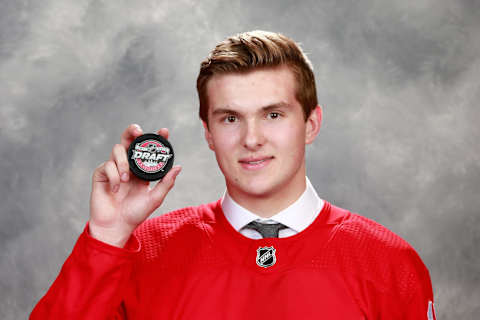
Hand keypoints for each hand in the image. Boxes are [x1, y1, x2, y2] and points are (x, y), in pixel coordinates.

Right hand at [88, 124, 180, 246]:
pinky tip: (117, 189)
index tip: (164, 131)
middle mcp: (128, 166)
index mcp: (141, 170)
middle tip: (138, 131)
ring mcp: (113, 168)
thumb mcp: (155, 198)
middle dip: (132, 131)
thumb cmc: (135, 214)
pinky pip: (107, 165)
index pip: (148, 150)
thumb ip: (166, 183)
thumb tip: (178, 167)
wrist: (116, 226)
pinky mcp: (101, 174)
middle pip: (129, 140)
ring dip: (123, 162)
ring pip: (117, 149)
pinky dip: (113, 176)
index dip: (156, 138)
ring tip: (126, 179)